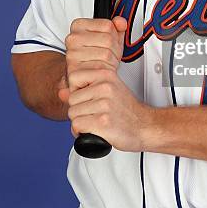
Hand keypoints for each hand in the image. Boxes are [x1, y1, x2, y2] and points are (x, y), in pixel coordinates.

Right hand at [58, 16, 126, 105]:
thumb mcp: (110, 38)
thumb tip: (120, 22)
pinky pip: (101, 69)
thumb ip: (117, 27)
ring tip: (105, 65)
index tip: (109, 44)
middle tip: (109, 57)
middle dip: (115, 51)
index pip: (108, 25)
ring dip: (111, 63)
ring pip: (106, 54)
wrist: (84, 80)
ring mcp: (72, 55)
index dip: (115, 36)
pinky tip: (100, 73)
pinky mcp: (74, 71)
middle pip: (108, 40)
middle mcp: (73, 39)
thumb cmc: (96, 58)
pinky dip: (106, 73)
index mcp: (79, 25)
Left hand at [58, 16, 152, 150]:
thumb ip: (84, 90)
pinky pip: (77, 126)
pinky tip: (96, 131)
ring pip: (73, 114)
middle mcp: (105, 86)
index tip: (90, 99)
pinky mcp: (102, 121)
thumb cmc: (127, 111)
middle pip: (71, 100)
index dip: (78, 92)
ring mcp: (104, 104)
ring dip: (81, 123)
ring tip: (97, 123)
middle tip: (95, 115)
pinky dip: (82, 133)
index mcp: (106, 74)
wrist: (145, 126)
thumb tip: (61, 93)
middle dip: (79, 111)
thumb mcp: (107, 92)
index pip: (74, 77)